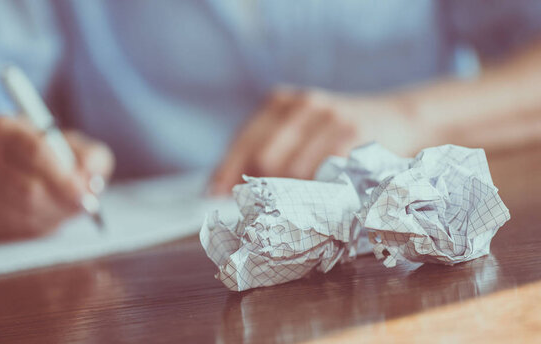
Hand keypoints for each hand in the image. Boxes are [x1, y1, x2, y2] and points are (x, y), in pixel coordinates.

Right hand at [0, 116, 114, 238]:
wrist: (3, 166)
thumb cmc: (47, 155)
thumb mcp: (72, 145)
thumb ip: (91, 156)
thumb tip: (91, 178)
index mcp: (3, 128)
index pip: (35, 152)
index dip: (63, 177)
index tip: (84, 192)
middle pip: (28, 188)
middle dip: (64, 201)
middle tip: (86, 205)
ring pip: (24, 212)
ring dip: (56, 215)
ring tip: (70, 207)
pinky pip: (17, 230)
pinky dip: (43, 226)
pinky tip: (51, 215)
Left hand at [210, 87, 424, 193]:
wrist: (400, 118)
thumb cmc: (340, 133)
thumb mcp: (302, 130)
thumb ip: (270, 150)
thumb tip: (227, 189)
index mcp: (281, 101)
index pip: (244, 141)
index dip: (226, 172)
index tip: (214, 197)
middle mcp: (302, 104)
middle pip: (263, 159)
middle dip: (262, 190)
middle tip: (267, 211)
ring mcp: (330, 118)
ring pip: (292, 172)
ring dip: (293, 198)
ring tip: (302, 207)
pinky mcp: (354, 136)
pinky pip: (323, 176)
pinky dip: (318, 195)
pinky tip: (323, 199)